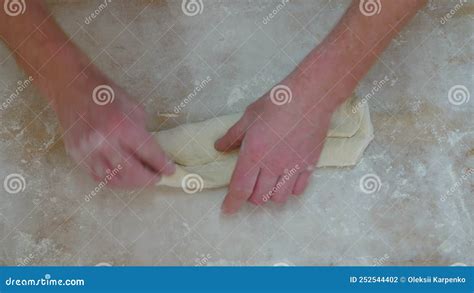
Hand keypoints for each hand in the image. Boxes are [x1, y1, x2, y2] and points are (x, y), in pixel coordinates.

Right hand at [56, 78, 174, 187]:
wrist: (71, 87)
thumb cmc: (106, 94)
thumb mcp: (134, 109)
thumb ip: (143, 134)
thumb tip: (152, 155)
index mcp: (123, 127)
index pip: (148, 153)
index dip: (162, 164)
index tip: (170, 171)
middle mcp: (105, 142)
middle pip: (132, 172)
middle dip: (148, 178)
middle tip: (157, 178)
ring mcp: (88, 151)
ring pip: (114, 179)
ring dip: (131, 183)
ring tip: (141, 179)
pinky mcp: (77, 155)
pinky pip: (98, 176)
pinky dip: (113, 179)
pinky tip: (123, 177)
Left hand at [215, 76, 334, 212]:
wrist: (311, 97)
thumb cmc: (277, 103)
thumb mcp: (249, 116)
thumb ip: (233, 136)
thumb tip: (219, 148)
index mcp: (254, 154)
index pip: (240, 188)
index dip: (232, 203)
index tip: (227, 210)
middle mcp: (272, 166)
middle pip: (258, 198)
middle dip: (250, 197)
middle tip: (249, 186)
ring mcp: (292, 168)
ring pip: (278, 198)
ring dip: (270, 195)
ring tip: (268, 184)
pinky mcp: (309, 166)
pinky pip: (298, 190)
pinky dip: (289, 190)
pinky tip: (286, 180)